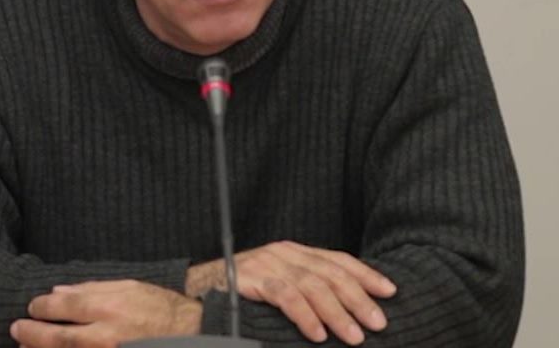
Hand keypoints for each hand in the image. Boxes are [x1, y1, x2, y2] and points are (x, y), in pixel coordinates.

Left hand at [10, 280, 201, 347]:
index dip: (44, 307)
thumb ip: (94, 288)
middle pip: (59, 337)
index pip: (66, 305)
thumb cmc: (159, 308)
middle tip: (17, 329)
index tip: (33, 307)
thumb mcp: (130, 287)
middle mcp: (106, 334)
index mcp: (111, 306)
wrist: (189, 333)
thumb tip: (61, 290)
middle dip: (33, 334)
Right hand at [186, 241, 395, 344]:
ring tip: (354, 336)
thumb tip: (348, 311)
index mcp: (294, 252)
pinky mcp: (252, 278)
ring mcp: (267, 263)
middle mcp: (284, 253)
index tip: (390, 291)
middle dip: (358, 297)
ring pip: (311, 284)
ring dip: (337, 312)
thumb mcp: (280, 286)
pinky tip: (318, 334)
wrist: (199, 290)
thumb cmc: (244, 296)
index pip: (336, 258)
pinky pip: (284, 295)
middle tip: (378, 322)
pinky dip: (304, 315)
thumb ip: (307, 290)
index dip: (365, 273)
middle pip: (329, 271)